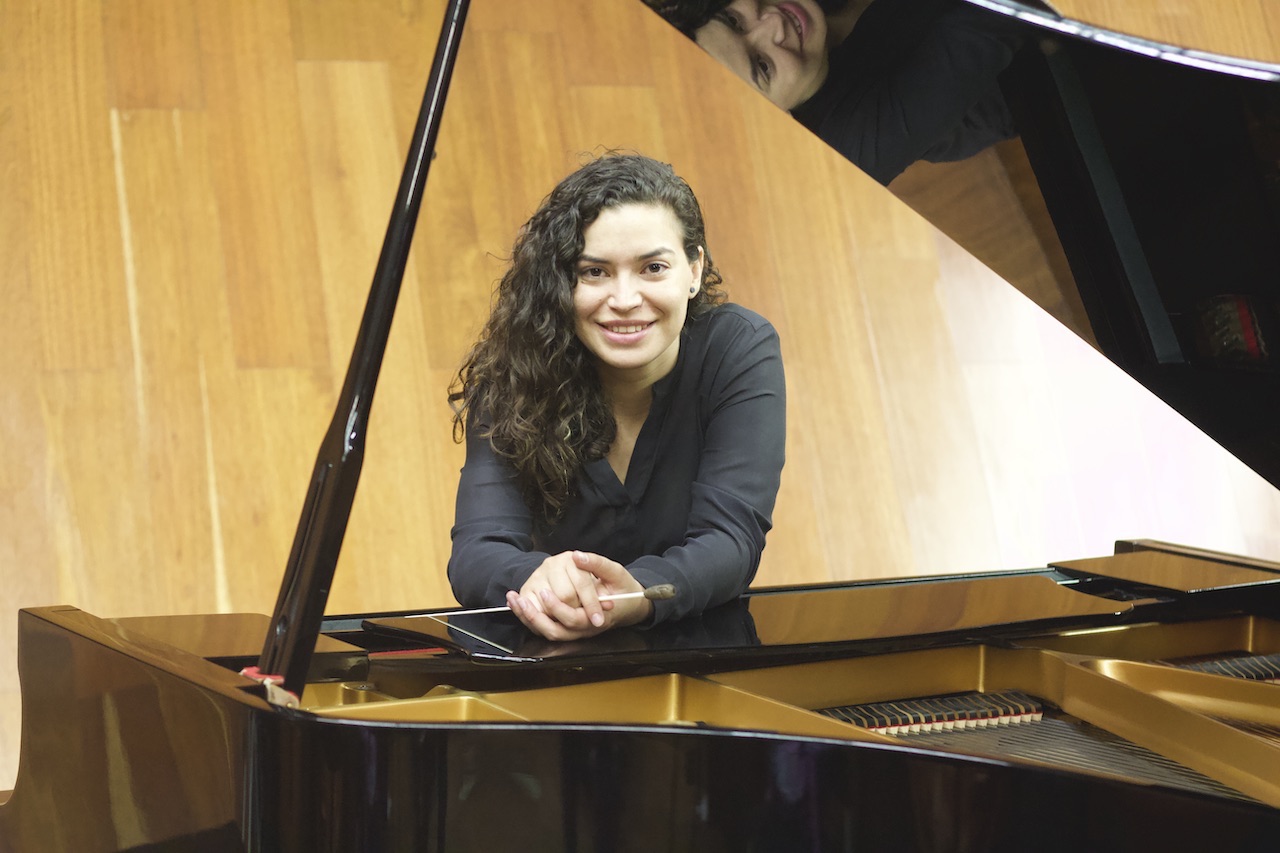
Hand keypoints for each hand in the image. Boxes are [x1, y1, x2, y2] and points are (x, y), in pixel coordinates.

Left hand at [508, 551, 652, 640]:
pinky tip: (518, 604)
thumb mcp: (616, 572)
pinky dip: (531, 618)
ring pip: (548, 632)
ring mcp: (576, 631)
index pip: (573, 619)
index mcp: (599, 618)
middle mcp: (585, 629)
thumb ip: (597, 564)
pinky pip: (547, 627)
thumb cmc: (624, 590)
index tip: (546, 592)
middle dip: (537, 616)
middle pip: (556, 631)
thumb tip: (578, 556)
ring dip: (529, 618)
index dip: (558, 608)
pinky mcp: (568, 627)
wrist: (629, 605)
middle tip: (523, 599)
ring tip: (515, 601)